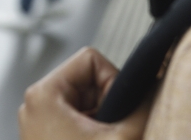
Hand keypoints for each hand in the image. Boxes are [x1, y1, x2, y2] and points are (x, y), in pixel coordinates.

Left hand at [19, 47, 150, 139]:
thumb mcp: (122, 137)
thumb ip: (143, 106)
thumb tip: (157, 86)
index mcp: (44, 94)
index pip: (90, 58)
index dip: (111, 81)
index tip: (115, 110)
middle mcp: (34, 103)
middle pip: (86, 79)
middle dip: (105, 104)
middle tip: (108, 131)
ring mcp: (36, 120)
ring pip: (82, 100)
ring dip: (99, 119)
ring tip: (101, 139)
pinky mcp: (41, 135)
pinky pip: (74, 117)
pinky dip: (90, 130)